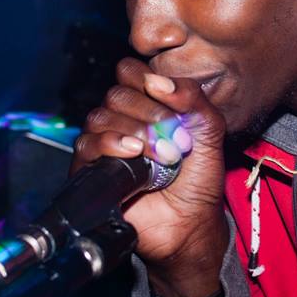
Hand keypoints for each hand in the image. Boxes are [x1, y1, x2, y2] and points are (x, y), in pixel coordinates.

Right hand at [71, 57, 228, 296]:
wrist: (190, 225)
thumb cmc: (199, 181)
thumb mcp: (209, 132)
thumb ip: (193, 98)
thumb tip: (158, 80)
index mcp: (147, 105)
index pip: (130, 72)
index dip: (147, 80)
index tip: (172, 102)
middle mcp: (121, 121)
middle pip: (116, 93)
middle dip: (148, 112)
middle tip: (173, 136)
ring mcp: (104, 145)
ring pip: (100, 116)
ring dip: (133, 130)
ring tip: (159, 153)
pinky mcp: (90, 169)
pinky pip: (86, 144)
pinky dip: (110, 144)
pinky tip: (133, 154)